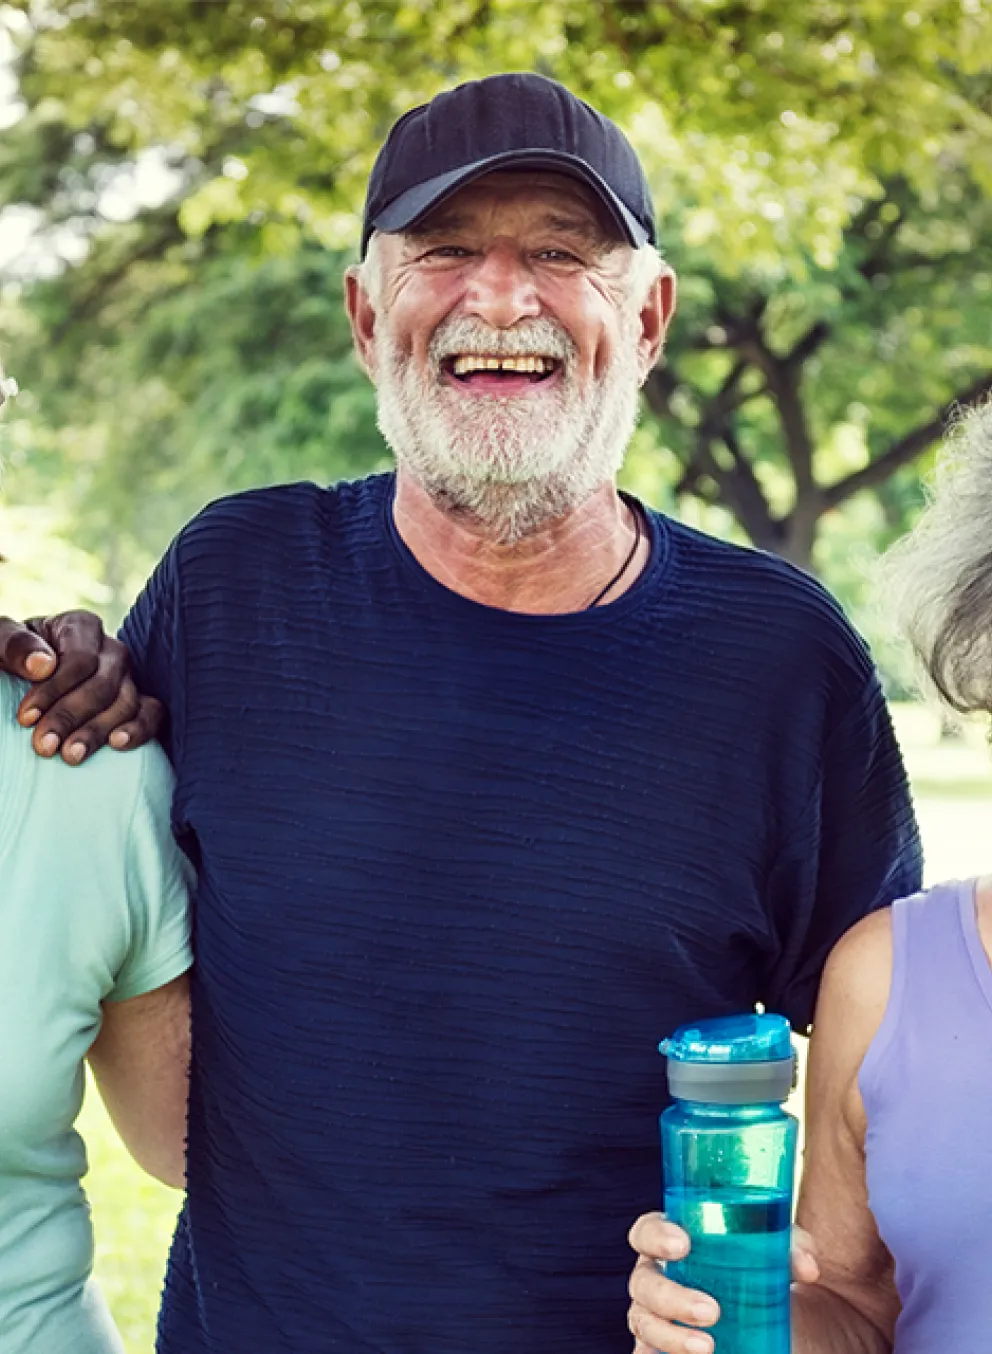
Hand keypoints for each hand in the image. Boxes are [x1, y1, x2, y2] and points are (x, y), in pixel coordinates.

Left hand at [0, 611, 162, 762]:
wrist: (24, 680)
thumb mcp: (1, 644)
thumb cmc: (13, 659)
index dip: (54, 690)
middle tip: (44, 746)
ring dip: (98, 731)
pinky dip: (140, 729)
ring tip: (71, 756)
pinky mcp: (138, 703)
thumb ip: (15, 645)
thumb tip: (44, 665)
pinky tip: (117, 745)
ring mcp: (128, 677)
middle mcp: (110, 650)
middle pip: (103, 685)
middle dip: (72, 717)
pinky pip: (152, 714)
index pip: (79, 660)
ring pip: (126, 703)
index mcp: (80, 627)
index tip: (25, 718)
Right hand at [627, 1211, 819, 1353]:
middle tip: (711, 1311)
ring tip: (708, 1348)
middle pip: (643, 1283)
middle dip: (670, 1298)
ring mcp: (657, 1319)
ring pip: (643, 1323)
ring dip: (671, 1337)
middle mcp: (657, 1279)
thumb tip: (808, 1265)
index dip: (656, 1236)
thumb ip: (791, 1248)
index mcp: (674, 1244)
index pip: (647, 1231)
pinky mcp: (663, 1351)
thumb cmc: (761, 1274)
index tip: (682, 1246)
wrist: (773, 1324)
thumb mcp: (777, 1255)